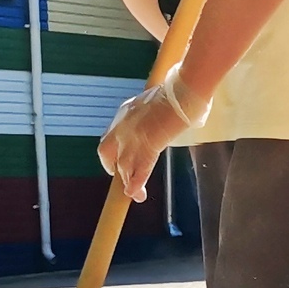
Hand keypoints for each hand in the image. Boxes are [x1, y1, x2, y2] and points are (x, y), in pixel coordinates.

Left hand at [96, 72, 210, 200]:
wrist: (181, 95)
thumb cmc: (179, 92)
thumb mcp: (159, 99)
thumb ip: (158, 110)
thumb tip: (176, 115)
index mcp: (126, 111)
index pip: (112, 135)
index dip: (115, 149)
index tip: (122, 157)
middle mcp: (123, 127)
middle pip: (107, 152)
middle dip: (112, 167)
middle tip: (121, 177)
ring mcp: (132, 140)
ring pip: (123, 166)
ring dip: (127, 182)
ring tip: (135, 194)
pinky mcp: (147, 150)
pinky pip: (139, 172)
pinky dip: (136, 185)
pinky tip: (138, 195)